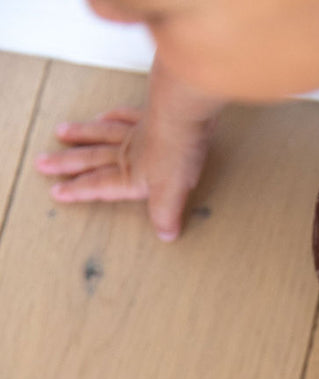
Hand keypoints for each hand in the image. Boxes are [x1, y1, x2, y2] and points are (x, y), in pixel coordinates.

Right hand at [35, 60, 221, 240]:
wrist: (184, 110)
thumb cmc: (178, 152)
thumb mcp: (172, 194)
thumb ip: (165, 216)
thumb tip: (165, 234)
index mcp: (129, 175)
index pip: (99, 185)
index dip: (78, 190)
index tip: (56, 192)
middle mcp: (127, 153)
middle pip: (91, 158)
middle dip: (66, 163)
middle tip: (41, 162)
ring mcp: (135, 132)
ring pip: (102, 134)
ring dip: (81, 135)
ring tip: (60, 132)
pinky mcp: (149, 115)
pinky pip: (125, 116)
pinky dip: (111, 116)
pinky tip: (101, 116)